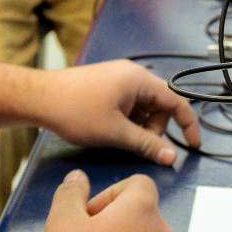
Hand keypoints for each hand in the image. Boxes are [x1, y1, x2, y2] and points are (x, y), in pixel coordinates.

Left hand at [33, 60, 199, 163]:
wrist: (39, 97)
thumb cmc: (74, 110)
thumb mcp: (115, 133)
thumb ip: (146, 144)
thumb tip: (171, 157)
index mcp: (139, 80)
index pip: (176, 101)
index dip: (188, 125)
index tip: (192, 145)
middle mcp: (132, 74)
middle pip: (159, 106)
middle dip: (153, 129)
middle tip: (136, 145)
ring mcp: (118, 78)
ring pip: (143, 107)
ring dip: (138, 126)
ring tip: (116, 137)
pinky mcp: (107, 85)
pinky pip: (128, 104)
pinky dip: (126, 120)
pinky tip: (109, 130)